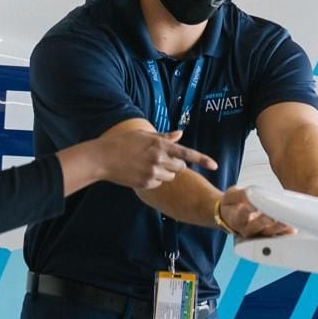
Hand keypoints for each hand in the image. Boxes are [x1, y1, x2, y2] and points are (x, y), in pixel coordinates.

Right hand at [97, 128, 217, 190]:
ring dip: (165, 172)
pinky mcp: (146, 183)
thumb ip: (163, 137)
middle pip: (180, 167)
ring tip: (147, 164)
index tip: (215, 165)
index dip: (202, 159)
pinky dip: (154, 179)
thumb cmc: (122, 142)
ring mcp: (152, 173)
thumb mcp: (143, 135)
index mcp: (159, 144)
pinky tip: (140, 172)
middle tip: (161, 159)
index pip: (186, 153)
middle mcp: (158, 159)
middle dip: (176, 164)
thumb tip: (180, 134)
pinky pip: (158, 183)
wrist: (102, 158)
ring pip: (170, 176)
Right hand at [218, 186, 294, 238]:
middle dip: (264, 221)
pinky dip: (285, 234)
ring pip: (268, 234)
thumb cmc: (233, 205)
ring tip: (286, 222)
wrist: (232, 217)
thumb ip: (240, 194)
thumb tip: (250, 193)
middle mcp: (247, 229)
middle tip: (272, 216)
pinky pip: (277, 236)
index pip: (241, 215)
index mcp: (236, 219)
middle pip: (256, 227)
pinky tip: (292, 229)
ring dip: (278, 229)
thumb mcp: (231, 196)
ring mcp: (258, 234)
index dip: (247, 211)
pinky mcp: (267, 235)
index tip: (253, 206)